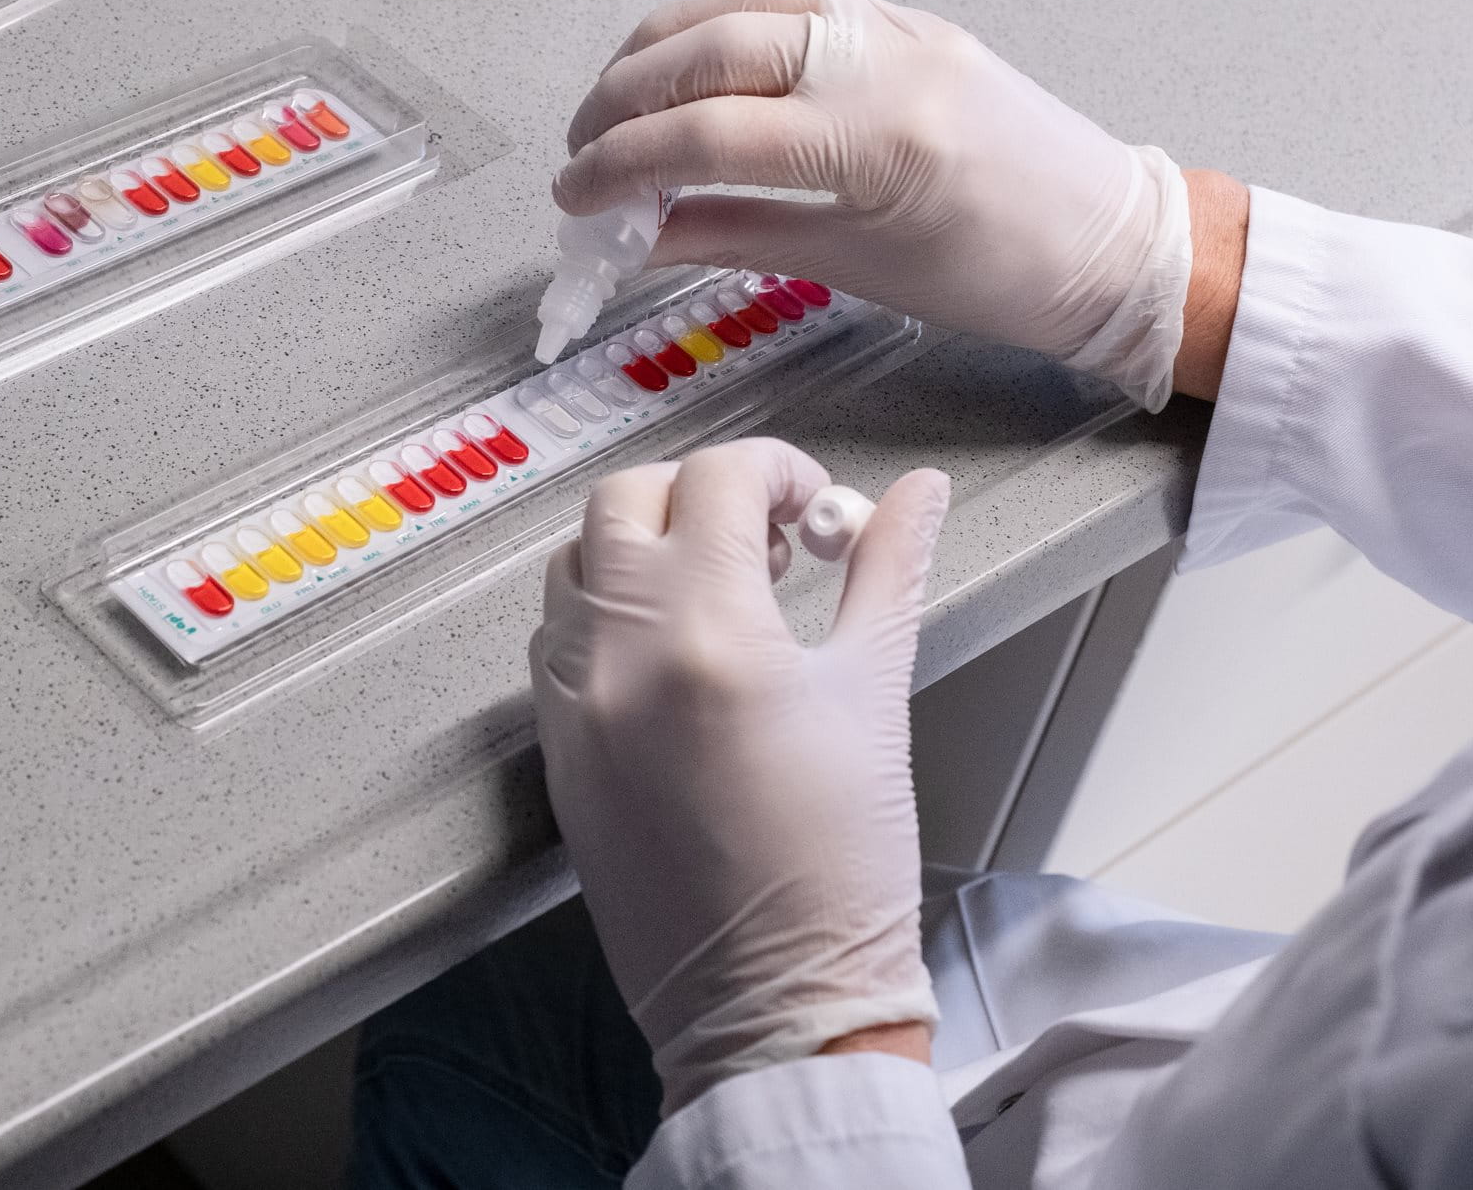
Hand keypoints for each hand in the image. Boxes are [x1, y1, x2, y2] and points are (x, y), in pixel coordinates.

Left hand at [531, 438, 950, 1113]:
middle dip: (700, 495)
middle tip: (768, 541)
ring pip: (576, 560)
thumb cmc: (840, 865)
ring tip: (719, 591)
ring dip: (642, 547)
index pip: (718, 480)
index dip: (779, 472)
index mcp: (708, 632)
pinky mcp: (554, 749)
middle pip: (627, 499)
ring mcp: (571, 702)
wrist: (772, 1001)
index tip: (817, 510)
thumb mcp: (876, 696)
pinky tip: (671, 650)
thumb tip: (919, 493)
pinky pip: (556, 636)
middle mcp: (619, 653)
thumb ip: (890, 572)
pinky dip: (605, 612)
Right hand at [554, 0, 1194, 409]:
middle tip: (581, 151)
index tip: (576, 198)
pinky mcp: (907, 21)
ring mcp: (900, 29)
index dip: (622, 166)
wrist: (1111, 243)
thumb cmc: (1007, 273)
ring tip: (618, 100)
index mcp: (882, 141)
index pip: (711, 134)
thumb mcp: (857, 271)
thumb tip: (644, 234)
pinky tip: (690, 60)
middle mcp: (889, 62)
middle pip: (716, 49)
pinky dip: (725, 20)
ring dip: (665, 43)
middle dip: (625, 99)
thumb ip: (737, 237)